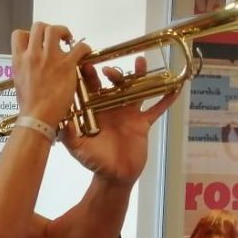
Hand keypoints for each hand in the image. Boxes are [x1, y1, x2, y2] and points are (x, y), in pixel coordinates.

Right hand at [10, 22, 92, 123]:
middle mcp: (33, 55)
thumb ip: (24, 68)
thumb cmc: (28, 105)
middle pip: (39, 26)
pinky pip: (79, 47)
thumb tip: (29, 63)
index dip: (29, 34)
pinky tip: (84, 53)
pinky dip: (84, 48)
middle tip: (56, 39)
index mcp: (19, 59)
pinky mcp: (66, 65)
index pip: (18, 34)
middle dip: (48, 29)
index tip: (37, 42)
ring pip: (55, 30)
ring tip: (68, 41)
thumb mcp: (18, 82)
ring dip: (64, 32)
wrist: (37, 117)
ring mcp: (49, 58)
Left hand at [60, 57, 179, 184]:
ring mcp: (128, 114)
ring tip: (141, 61)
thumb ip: (69, 136)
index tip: (86, 64)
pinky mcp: (143, 123)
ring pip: (136, 90)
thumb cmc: (94, 161)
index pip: (91, 89)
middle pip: (113, 85)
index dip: (88, 77)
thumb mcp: (78, 149)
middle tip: (109, 69)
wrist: (114, 176)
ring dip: (140, 76)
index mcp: (95, 111)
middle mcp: (112, 108)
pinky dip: (166, 100)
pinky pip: (156, 109)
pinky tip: (175, 88)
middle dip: (113, 73)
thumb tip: (62, 121)